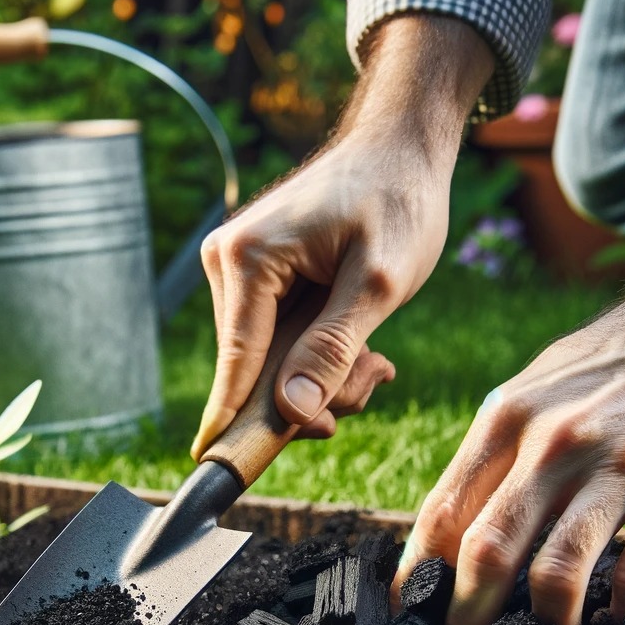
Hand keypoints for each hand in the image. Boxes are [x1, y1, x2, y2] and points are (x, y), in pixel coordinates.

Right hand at [189, 15, 494, 456]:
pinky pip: (276, 344)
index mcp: (247, 258)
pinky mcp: (254, 279)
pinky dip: (318, 358)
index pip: (237, 361)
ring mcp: (237, 270)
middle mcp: (227, 262)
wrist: (403, 149)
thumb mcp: (382, 284)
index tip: (221, 475)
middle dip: (313, 394)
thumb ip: (333, 349)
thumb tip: (292, 413)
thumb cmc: (399, 201)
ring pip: (268, 365)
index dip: (237, 422)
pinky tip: (361, 345)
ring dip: (323, 378)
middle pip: (253, 371)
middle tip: (376, 380)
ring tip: (376, 359)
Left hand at [393, 290, 624, 624]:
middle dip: (465, 618)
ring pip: (557, 574)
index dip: (418, 578)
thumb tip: (451, 529)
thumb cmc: (618, 359)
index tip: (409, 618)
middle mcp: (555, 442)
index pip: (442, 514)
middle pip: (486, 552)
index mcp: (507, 418)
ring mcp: (621, 467)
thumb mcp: (538, 387)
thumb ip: (496, 453)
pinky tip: (614, 624)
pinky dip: (620, 614)